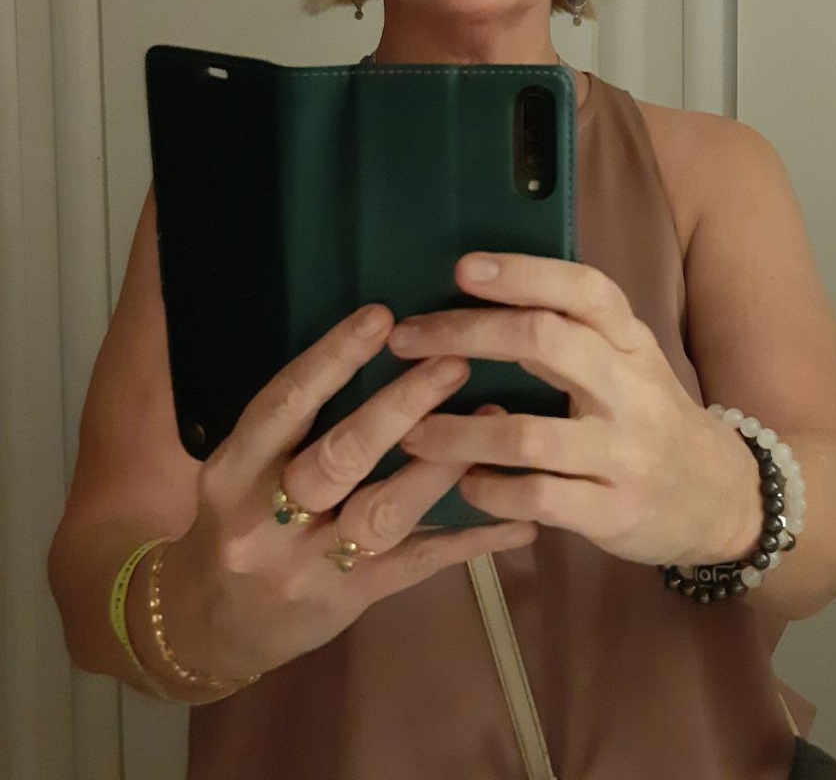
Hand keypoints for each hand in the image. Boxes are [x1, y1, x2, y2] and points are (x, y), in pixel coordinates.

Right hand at [155, 304, 535, 681]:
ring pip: (383, 512)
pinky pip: (418, 564)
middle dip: (400, 407)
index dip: (332, 359)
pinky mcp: (351, 601)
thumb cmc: (236, 520)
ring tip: (491, 419)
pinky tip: (519, 517)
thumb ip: (292, 423)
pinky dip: (471, 539)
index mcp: (235, 471)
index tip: (382, 316)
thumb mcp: (241, 468)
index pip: (283, 406)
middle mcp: (266, 520)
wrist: (210, 625)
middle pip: (338, 459)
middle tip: (454, 362)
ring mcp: (311, 566)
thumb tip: (377, 346)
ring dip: (441, 464)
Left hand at [390, 254, 760, 567]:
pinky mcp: (614, 512)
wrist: (723, 499)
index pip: (583, 290)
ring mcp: (624, 454)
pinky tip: (464, 482)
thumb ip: (570, 333)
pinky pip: (537, 498)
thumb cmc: (651, 417)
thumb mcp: (628, 362)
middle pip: (545, 342)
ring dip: (459, 431)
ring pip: (528, 434)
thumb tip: (475, 297)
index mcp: (631, 341)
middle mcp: (631, 388)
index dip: (524, 274)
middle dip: (466, 334)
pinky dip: (489, 490)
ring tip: (411, 430)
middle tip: (406, 339)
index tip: (464, 268)